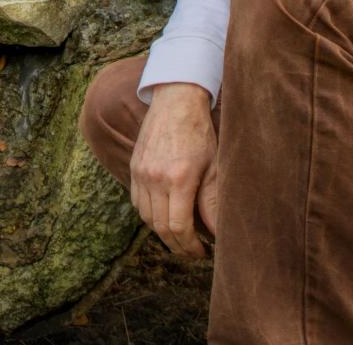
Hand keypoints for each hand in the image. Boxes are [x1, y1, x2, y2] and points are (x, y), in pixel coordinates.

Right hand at [129, 82, 217, 257]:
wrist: (176, 101)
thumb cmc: (199, 132)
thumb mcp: (214, 166)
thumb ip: (212, 202)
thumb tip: (218, 233)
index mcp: (178, 179)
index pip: (178, 227)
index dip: (190, 246)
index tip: (202, 252)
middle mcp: (155, 178)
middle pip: (160, 227)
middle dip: (177, 245)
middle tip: (192, 251)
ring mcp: (141, 173)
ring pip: (146, 218)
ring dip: (162, 232)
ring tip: (180, 237)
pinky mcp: (134, 167)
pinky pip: (137, 202)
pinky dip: (149, 215)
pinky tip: (163, 216)